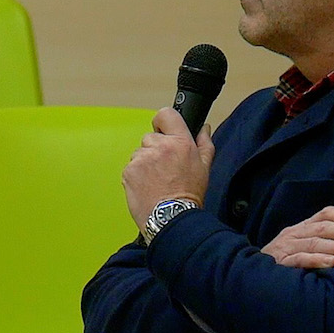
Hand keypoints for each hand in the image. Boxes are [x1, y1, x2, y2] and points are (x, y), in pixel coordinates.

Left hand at [122, 107, 214, 233]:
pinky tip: (148, 186)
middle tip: (165, 168)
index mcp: (179, 142)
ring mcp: (142, 158)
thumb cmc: (188, 195)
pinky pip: (131, 167)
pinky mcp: (129, 171)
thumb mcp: (205, 167)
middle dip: (155, 149)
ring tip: (157, 181)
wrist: (171, 218)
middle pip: (150, 137)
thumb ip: (204, 143)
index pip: (166, 114)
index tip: (163, 130)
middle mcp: (159, 146)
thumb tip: (204, 128)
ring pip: (139, 153)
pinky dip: (136, 176)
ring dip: (145, 163)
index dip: (163, 122)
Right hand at [261, 206, 333, 268]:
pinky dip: (315, 260)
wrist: (253, 275)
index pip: (325, 213)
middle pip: (322, 227)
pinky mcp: (280, 263)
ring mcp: (286, 248)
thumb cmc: (284, 262)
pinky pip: (298, 259)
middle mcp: (294, 234)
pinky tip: (331, 263)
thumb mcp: (301, 246)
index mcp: (301, 227)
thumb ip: (322, 241)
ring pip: (314, 242)